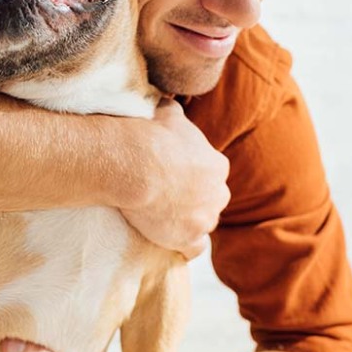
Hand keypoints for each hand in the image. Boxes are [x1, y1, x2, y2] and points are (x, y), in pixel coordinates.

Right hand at [120, 98, 230, 258]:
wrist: (133, 164)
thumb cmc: (150, 135)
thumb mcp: (167, 114)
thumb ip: (175, 115)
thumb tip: (170, 103)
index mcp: (218, 165)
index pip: (213, 172)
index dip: (194, 173)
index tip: (176, 172)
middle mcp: (218, 193)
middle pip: (212, 199)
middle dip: (196, 197)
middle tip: (169, 193)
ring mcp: (205, 218)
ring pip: (204, 222)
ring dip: (189, 220)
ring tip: (164, 215)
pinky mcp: (188, 238)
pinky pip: (194, 248)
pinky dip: (185, 245)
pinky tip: (172, 239)